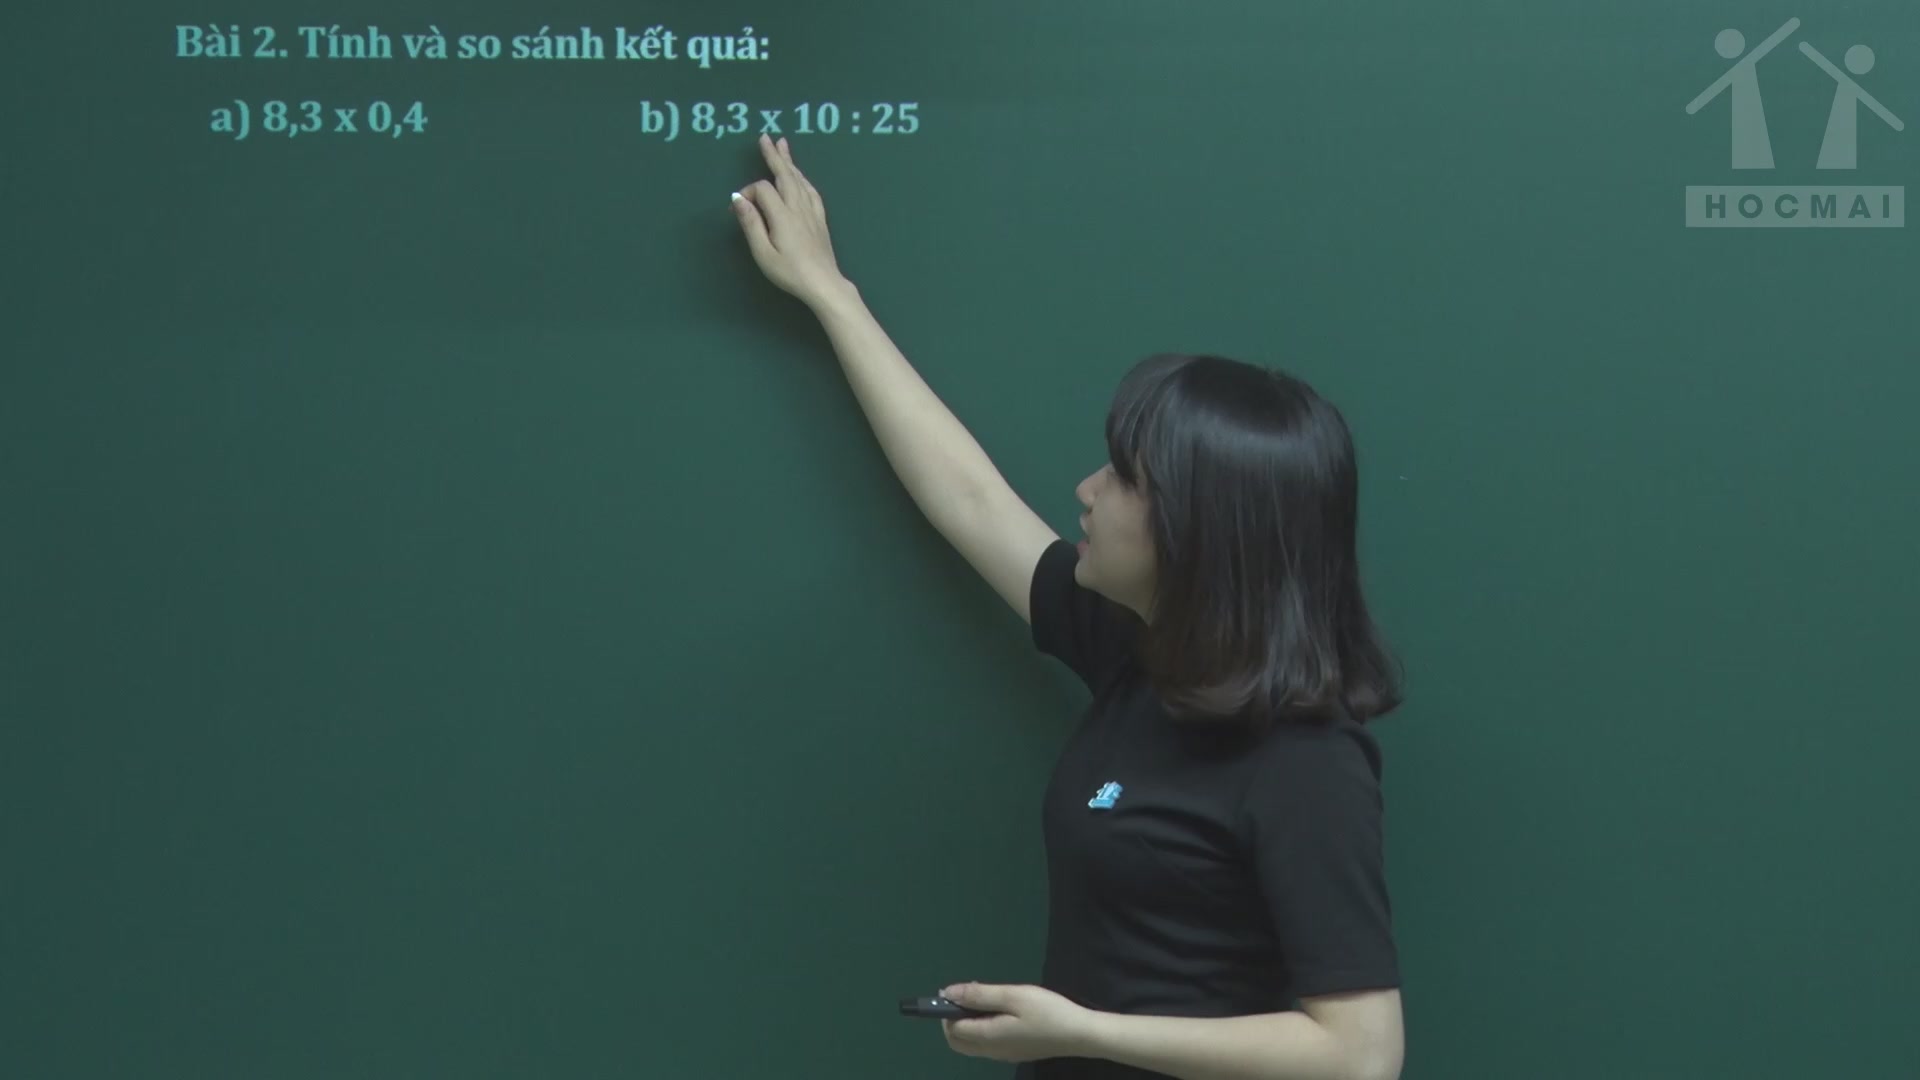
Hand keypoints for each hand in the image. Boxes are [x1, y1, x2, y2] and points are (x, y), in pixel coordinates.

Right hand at [731, 134, 846, 307]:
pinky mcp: (820, 219)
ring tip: (783, 145)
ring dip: (790, 162)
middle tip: (766, 137)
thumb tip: (738, 198)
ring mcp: (812, 212)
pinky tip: (801, 176)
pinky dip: (803, 178)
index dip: (748, 193)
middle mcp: (799, 207)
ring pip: (800, 180)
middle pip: (785, 175)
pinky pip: (811, 191)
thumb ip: (751, 224)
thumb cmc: (790, 272)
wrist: (823, 284)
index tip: (737, 208)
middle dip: (774, 156)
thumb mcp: (763, 253)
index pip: (763, 189)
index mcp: (782, 214)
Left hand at [938, 982, 1098, 1063]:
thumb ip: (979, 995)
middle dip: (952, 1020)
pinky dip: (982, 1027)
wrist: (1079, 1034)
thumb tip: (948, 993)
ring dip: (968, 1022)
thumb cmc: (1046, 1012)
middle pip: (957, 1041)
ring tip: (985, 999)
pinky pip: (986, 1043)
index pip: (953, 1029)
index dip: (947, 1010)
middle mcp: (991, 1051)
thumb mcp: (1012, 996)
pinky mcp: (1014, 1052)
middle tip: (967, 996)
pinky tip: (999, 1010)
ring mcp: (1003, 1054)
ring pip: (971, 1043)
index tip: (954, 991)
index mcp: (988, 1038)